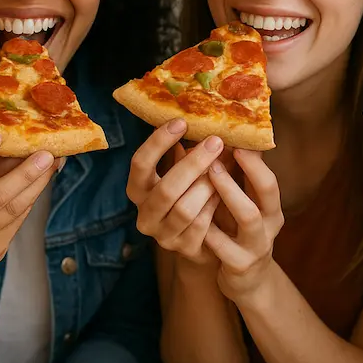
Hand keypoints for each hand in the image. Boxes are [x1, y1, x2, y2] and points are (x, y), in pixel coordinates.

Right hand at [127, 120, 225, 263]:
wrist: (204, 238)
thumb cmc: (193, 192)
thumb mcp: (186, 170)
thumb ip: (188, 149)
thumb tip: (204, 113)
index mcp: (138, 189)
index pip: (139, 164)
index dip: (158, 142)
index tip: (181, 122)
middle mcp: (144, 215)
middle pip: (165, 189)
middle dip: (193, 164)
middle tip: (216, 141)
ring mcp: (162, 236)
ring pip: (184, 210)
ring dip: (207, 187)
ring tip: (222, 169)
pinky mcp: (183, 249)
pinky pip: (201, 226)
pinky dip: (213, 207)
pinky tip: (223, 193)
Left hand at [202, 149, 283, 302]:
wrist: (246, 279)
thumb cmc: (238, 231)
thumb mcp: (242, 205)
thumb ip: (235, 177)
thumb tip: (219, 136)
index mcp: (271, 207)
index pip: (269, 178)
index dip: (254, 161)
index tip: (235, 140)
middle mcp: (269, 224)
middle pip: (265, 193)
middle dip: (244, 167)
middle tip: (217, 154)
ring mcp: (256, 245)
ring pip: (247, 216)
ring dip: (228, 192)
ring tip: (208, 175)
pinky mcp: (239, 264)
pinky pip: (221, 244)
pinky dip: (206, 225)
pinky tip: (190, 212)